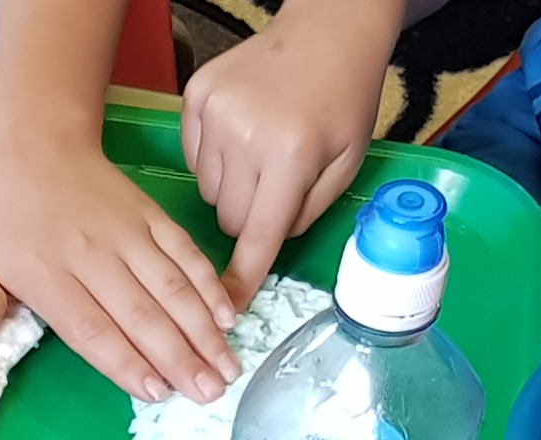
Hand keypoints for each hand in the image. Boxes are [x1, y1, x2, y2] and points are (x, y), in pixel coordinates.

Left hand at [0, 136, 238, 403]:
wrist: (38, 146)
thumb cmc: (7, 215)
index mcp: (49, 275)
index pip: (91, 328)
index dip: (125, 361)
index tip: (155, 391)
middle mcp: (94, 258)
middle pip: (141, 314)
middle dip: (179, 357)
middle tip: (209, 393)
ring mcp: (129, 236)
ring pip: (172, 287)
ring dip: (203, 329)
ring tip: (228, 367)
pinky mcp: (152, 217)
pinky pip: (185, 253)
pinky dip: (209, 284)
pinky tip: (229, 315)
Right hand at [180, 0, 391, 300]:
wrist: (326, 32)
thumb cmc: (344, 98)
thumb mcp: (346, 164)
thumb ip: (308, 212)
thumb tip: (267, 247)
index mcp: (290, 155)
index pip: (258, 234)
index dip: (243, 276)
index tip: (229, 307)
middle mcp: (244, 136)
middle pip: (229, 218)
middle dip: (251, 216)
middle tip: (277, 186)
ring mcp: (214, 114)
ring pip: (208, 191)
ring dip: (232, 186)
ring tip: (261, 151)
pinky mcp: (196, 96)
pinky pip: (194, 157)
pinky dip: (215, 156)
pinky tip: (242, 132)